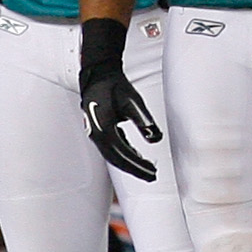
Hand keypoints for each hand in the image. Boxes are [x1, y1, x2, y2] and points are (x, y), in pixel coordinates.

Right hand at [77, 18, 160, 182]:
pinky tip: (136, 157)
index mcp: (104, 128)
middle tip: (152, 176)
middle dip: (135, 170)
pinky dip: (124, 155)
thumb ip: (143, 119)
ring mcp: (96, 133)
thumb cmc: (115, 86)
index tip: (152, 172)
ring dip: (130, 164)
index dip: (138, 166)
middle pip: (117, 159)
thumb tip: (156, 138)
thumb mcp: (132, 101)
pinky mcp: (99, 130)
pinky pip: (111, 148)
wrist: (98, 75)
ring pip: (113, 155)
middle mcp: (97, 134)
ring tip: (148, 170)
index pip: (122, 154)